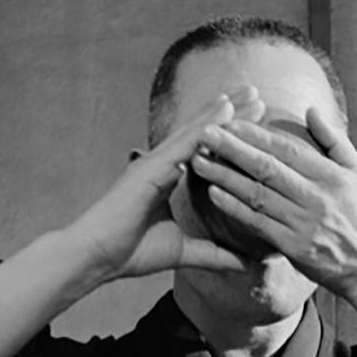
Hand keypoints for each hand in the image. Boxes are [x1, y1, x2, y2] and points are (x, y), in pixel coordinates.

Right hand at [61, 88, 265, 287]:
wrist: (97, 257)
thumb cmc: (131, 251)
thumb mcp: (185, 251)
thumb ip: (215, 254)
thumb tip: (247, 263)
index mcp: (171, 179)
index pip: (205, 152)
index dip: (229, 135)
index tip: (256, 122)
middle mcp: (164, 164)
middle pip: (204, 134)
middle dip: (232, 114)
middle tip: (259, 94)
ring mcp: (156, 162)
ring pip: (197, 130)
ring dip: (224, 110)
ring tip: (251, 93)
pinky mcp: (150, 167)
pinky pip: (184, 142)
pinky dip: (206, 126)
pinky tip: (226, 108)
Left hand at [187, 106, 356, 295]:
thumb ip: (335, 140)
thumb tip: (311, 110)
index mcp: (332, 176)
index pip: (287, 149)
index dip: (256, 134)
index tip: (230, 121)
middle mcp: (317, 198)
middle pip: (267, 168)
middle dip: (232, 149)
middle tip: (203, 133)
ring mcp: (304, 224)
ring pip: (257, 194)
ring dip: (224, 176)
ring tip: (198, 160)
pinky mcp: (294, 247)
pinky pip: (258, 223)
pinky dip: (235, 207)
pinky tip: (214, 193)